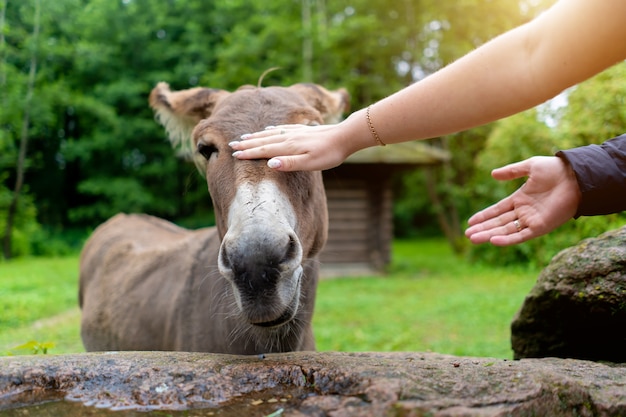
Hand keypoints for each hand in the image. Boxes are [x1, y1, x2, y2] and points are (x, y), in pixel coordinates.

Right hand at [229, 111, 372, 171]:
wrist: (345, 137)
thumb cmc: (329, 154)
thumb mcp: (310, 163)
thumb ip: (290, 163)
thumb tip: (270, 164)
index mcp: (288, 147)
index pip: (264, 151)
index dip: (249, 153)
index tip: (234, 155)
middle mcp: (289, 138)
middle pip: (263, 141)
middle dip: (247, 144)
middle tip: (231, 146)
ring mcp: (295, 132)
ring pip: (270, 134)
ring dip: (256, 137)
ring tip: (243, 137)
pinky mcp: (302, 130)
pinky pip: (281, 129)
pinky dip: (270, 130)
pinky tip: (268, 128)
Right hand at [465, 156, 580, 245]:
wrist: (575, 177)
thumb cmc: (555, 170)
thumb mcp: (530, 167)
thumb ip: (511, 171)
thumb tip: (492, 174)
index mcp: (521, 199)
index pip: (498, 210)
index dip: (484, 216)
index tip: (470, 222)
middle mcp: (524, 212)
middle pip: (499, 223)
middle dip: (483, 229)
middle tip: (467, 235)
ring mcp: (532, 220)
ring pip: (506, 231)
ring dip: (489, 235)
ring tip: (473, 239)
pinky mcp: (541, 227)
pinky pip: (521, 236)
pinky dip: (507, 239)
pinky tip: (493, 240)